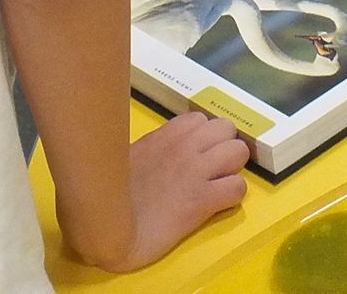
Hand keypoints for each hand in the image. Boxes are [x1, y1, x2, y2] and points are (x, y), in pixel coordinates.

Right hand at [73, 113, 249, 271]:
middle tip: (212, 168)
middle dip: (224, 146)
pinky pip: (238, 187)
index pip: (201, 119)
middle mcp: (185, 147)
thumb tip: (166, 153)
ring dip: (232, 168)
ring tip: (218, 184)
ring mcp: (196, 171)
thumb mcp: (128, 156)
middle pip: (227, 128)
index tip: (197, 152)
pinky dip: (232, 196)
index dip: (204, 137)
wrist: (106, 227)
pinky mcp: (203, 200)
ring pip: (239, 152)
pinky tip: (216, 205)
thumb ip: (154, 148)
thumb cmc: (109, 194)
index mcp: (165, 135)